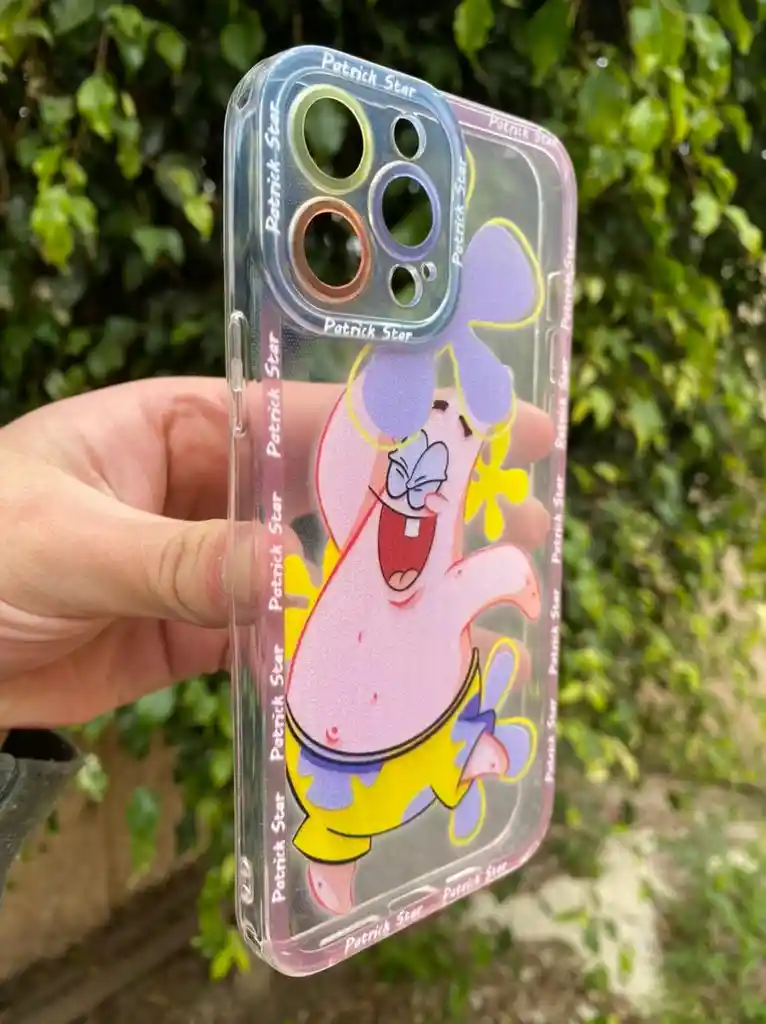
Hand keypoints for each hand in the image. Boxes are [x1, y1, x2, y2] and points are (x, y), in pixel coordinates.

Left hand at [0, 377, 552, 727]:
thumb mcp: (66, 538)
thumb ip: (176, 557)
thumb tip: (288, 568)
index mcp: (183, 426)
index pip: (307, 417)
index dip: (399, 424)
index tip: (489, 427)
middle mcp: (210, 487)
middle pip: (331, 495)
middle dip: (416, 513)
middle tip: (510, 534)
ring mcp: (210, 561)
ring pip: (313, 573)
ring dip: (378, 593)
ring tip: (461, 613)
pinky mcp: (199, 632)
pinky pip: (274, 643)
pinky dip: (318, 660)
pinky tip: (374, 677)